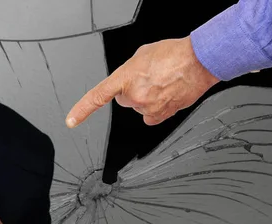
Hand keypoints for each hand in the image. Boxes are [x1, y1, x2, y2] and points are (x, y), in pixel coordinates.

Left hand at [66, 36, 219, 126]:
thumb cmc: (173, 54)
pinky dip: (157, 108)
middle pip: (124, 100)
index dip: (82, 110)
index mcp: (125, 78)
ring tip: (161, 84)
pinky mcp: (161, 115)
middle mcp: (134, 95)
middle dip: (132, 91)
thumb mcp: (142, 55)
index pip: (97, 97)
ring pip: (139, 107)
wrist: (200, 60)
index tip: (71, 121)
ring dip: (147, 98)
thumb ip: (129, 71)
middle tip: (149, 79)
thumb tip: (129, 81)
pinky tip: (166, 95)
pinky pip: (151, 116)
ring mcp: (147, 107)